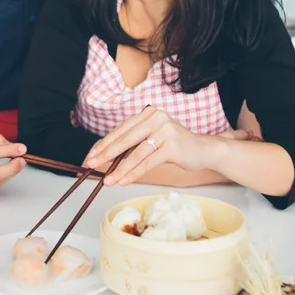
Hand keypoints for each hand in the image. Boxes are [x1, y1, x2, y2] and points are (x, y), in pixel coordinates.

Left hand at [84, 107, 236, 185]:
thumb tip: (104, 154)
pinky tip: (124, 181)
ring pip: (136, 153)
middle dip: (106, 154)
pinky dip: (134, 173)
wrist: (203, 150)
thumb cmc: (174, 146)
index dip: (104, 144)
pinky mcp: (172, 146)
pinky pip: (148, 162)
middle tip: (91, 165)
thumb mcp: (152, 138)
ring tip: (108, 180)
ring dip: (120, 169)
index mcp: (147, 113)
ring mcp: (165, 130)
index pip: (121, 130)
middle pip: (125, 139)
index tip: (91, 156)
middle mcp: (156, 117)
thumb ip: (133, 142)